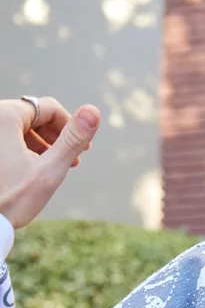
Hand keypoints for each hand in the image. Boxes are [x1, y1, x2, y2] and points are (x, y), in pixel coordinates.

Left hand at [0, 98, 100, 228]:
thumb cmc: (13, 199)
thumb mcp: (50, 169)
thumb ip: (73, 139)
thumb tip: (93, 111)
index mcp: (5, 117)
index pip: (49, 108)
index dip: (71, 127)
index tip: (82, 149)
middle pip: (35, 116)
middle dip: (57, 136)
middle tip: (73, 160)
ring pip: (22, 126)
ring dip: (43, 143)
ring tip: (55, 166)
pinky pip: (9, 136)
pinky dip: (25, 148)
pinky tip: (35, 168)